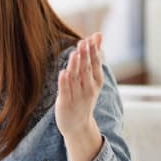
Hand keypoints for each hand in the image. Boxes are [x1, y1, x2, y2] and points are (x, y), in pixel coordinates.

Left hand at [55, 33, 103, 160]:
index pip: (95, 64)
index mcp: (96, 82)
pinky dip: (64, 82)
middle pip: (86, 70)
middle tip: (83, 42)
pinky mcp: (65, 103)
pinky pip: (65, 91)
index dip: (93, 52)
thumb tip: (98, 35)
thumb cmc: (84, 96)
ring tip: (75, 53)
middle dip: (85, 56)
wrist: (78, 126)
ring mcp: (77, 97)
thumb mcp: (92, 78)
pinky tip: (63, 72)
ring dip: (76, 66)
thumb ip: (94, 56)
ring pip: (76, 79)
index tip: (91, 39)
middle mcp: (88, 89)